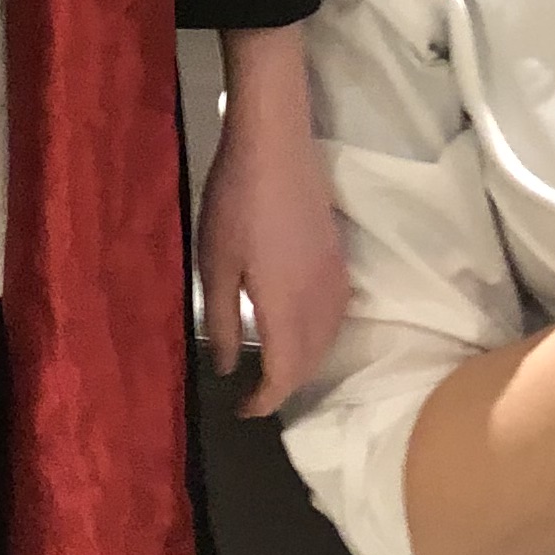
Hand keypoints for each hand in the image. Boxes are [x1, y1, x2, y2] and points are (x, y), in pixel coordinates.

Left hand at [197, 27, 347, 414]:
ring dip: (306, 362)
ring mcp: (334, 276)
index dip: (266, 400)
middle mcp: (319, 299)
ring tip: (275, 365)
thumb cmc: (236, 202)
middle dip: (286, 384)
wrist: (275, 144)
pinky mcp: (338, 256)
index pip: (286, 373)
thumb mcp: (216, 264)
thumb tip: (231, 367)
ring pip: (330, 338)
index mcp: (287, 307)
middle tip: (254, 392)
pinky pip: (337, 313)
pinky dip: (321, 334)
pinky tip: (302, 325)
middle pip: (312, 361)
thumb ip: (223, 320)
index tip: (243, 409)